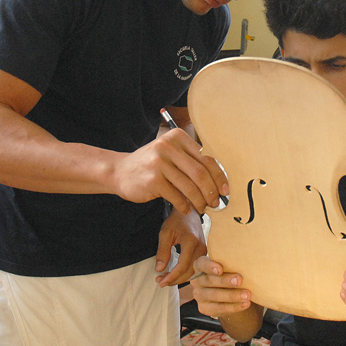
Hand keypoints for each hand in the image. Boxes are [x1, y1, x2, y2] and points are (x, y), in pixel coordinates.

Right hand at [113, 128, 228, 213]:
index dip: (219, 175)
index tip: (226, 189)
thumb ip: (191, 161)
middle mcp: (168, 146)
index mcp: (177, 137)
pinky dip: (185, 206)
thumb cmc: (152, 165)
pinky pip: (177, 196)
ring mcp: (159, 163)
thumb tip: (220, 180)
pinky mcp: (153, 180)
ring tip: (203, 208)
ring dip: (200, 201)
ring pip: (190, 186)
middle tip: (217, 203)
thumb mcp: (170, 154)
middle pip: (200, 172)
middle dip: (212, 191)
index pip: (206, 157)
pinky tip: (187, 209)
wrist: (120, 171)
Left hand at [155, 209, 206, 286]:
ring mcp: (204, 250)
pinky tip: (174, 274)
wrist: (190, 212)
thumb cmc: (176, 220)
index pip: (182, 265)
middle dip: (174, 279)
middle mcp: (201, 248)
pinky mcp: (204, 252)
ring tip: (165, 279)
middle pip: (189, 271)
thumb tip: (159, 269)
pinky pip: (195, 267)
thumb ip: (163, 252)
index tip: (161, 282)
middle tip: (160, 281)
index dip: (172, 276)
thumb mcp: (165, 233)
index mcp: (191, 242)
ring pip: (193, 271)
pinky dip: (184, 273)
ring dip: (179, 278)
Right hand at [191, 256, 251, 317]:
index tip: (220, 269)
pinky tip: (245, 303)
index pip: (202, 264)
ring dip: (232, 295)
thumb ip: (230, 263)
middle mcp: (197, 281)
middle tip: (240, 280)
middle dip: (225, 281)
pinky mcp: (204, 308)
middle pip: (209, 280)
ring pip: (214, 295)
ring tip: (246, 295)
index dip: (210, 267)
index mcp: (200, 266)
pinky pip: (219, 308)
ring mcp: (199, 295)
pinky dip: (234, 306)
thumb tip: (244, 261)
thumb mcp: (227, 265)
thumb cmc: (228, 272)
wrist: (227, 291)